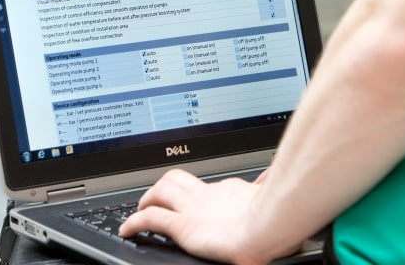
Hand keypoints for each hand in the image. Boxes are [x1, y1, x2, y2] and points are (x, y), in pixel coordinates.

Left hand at [118, 169, 297, 263]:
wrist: (270, 226)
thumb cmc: (277, 216)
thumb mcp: (273, 195)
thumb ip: (268, 185)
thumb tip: (274, 175)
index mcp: (229, 191)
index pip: (205, 185)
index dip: (194, 191)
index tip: (193, 200)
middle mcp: (208, 195)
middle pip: (177, 178)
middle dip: (163, 186)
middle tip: (155, 198)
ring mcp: (194, 209)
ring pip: (160, 191)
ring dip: (146, 199)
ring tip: (139, 211)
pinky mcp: (183, 225)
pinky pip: (150, 219)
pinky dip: (133, 223)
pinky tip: (127, 230)